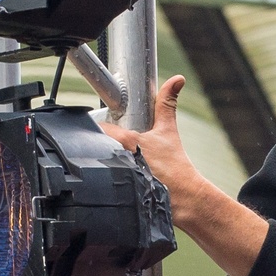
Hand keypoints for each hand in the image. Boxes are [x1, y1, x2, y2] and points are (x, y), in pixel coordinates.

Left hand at [99, 76, 204, 208]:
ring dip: (94, 163)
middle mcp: (117, 159)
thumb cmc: (175, 165)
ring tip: (102, 164)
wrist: (184, 196)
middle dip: (93, 146)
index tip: (101, 132)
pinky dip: (97, 181)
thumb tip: (177, 79)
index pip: (98, 129)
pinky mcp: (114, 195)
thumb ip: (166, 104)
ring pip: (93, 166)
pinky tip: (103, 182)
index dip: (96, 129)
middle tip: (100, 147)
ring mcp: (114, 178)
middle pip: (91, 147)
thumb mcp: (168, 130)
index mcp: (126, 141)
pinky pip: (97, 185)